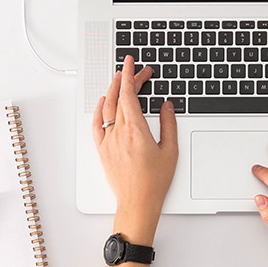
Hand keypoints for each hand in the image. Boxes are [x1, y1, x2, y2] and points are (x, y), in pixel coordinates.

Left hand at [93, 56, 177, 236]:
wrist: (137, 202)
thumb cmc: (154, 182)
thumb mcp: (170, 151)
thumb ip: (169, 125)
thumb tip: (167, 106)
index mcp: (136, 130)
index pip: (129, 95)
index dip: (131, 76)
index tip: (132, 64)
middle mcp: (119, 133)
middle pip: (119, 98)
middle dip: (126, 79)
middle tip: (135, 70)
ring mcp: (108, 141)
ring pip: (107, 108)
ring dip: (113, 90)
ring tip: (119, 79)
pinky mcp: (103, 150)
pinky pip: (97, 124)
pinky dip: (99, 109)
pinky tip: (103, 102)